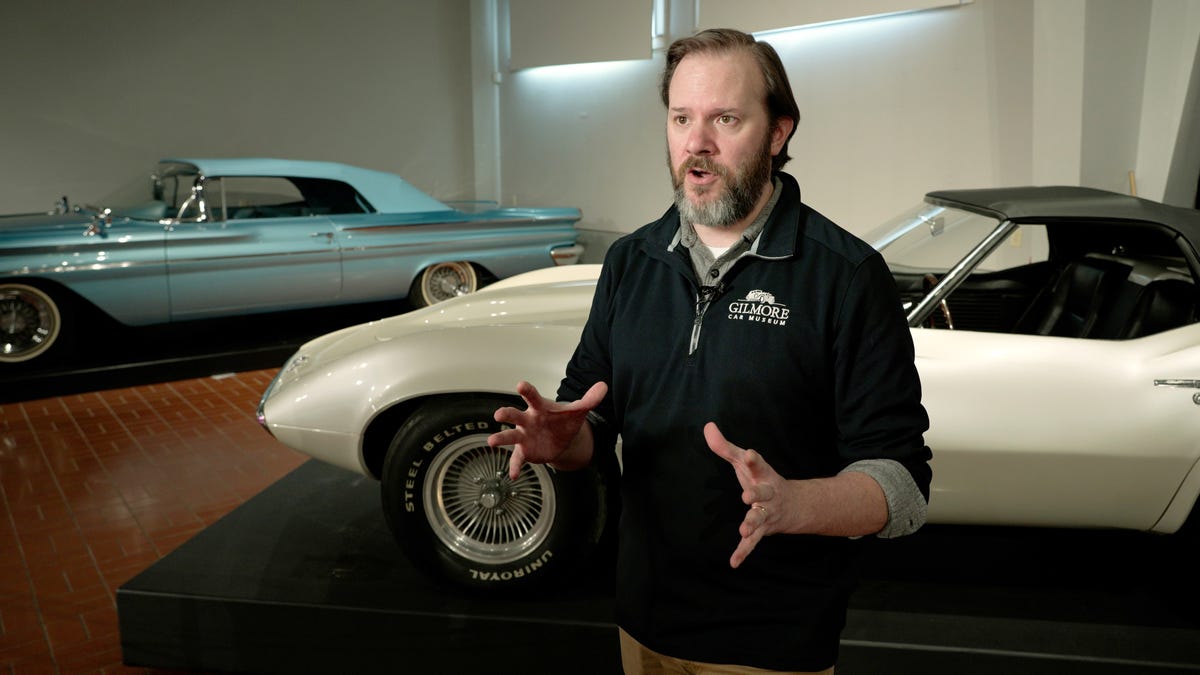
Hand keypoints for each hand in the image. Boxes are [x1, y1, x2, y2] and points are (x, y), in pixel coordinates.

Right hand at [489, 380, 606, 478]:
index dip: (526, 390)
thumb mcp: (577, 411)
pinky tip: (513, 475)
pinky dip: (514, 466)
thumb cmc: (563, 421)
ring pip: (509, 436)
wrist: (561, 438)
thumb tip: (603, 386)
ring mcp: (524, 436)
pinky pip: (517, 459)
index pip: (532, 396)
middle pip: (514, 415)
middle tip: (498, 414)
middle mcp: (527, 420)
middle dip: (506, 413)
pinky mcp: (525, 451)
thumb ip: (589, 399)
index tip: (521, 385)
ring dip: (500, 438)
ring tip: (492, 441)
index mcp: (539, 407)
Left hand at [704, 421, 789, 567]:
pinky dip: (743, 551)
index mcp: (763, 475)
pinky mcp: (763, 529)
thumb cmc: (762, 479)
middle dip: (757, 494)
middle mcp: (768, 494)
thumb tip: (707, 426)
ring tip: (744, 529)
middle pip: (763, 493)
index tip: (749, 453)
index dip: (754, 459)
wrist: (795, 505)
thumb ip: (724, 447)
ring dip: (752, 523)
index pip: (758, 465)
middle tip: (747, 495)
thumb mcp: (744, 462)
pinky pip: (753, 542)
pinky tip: (734, 562)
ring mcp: (766, 513)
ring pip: (760, 518)